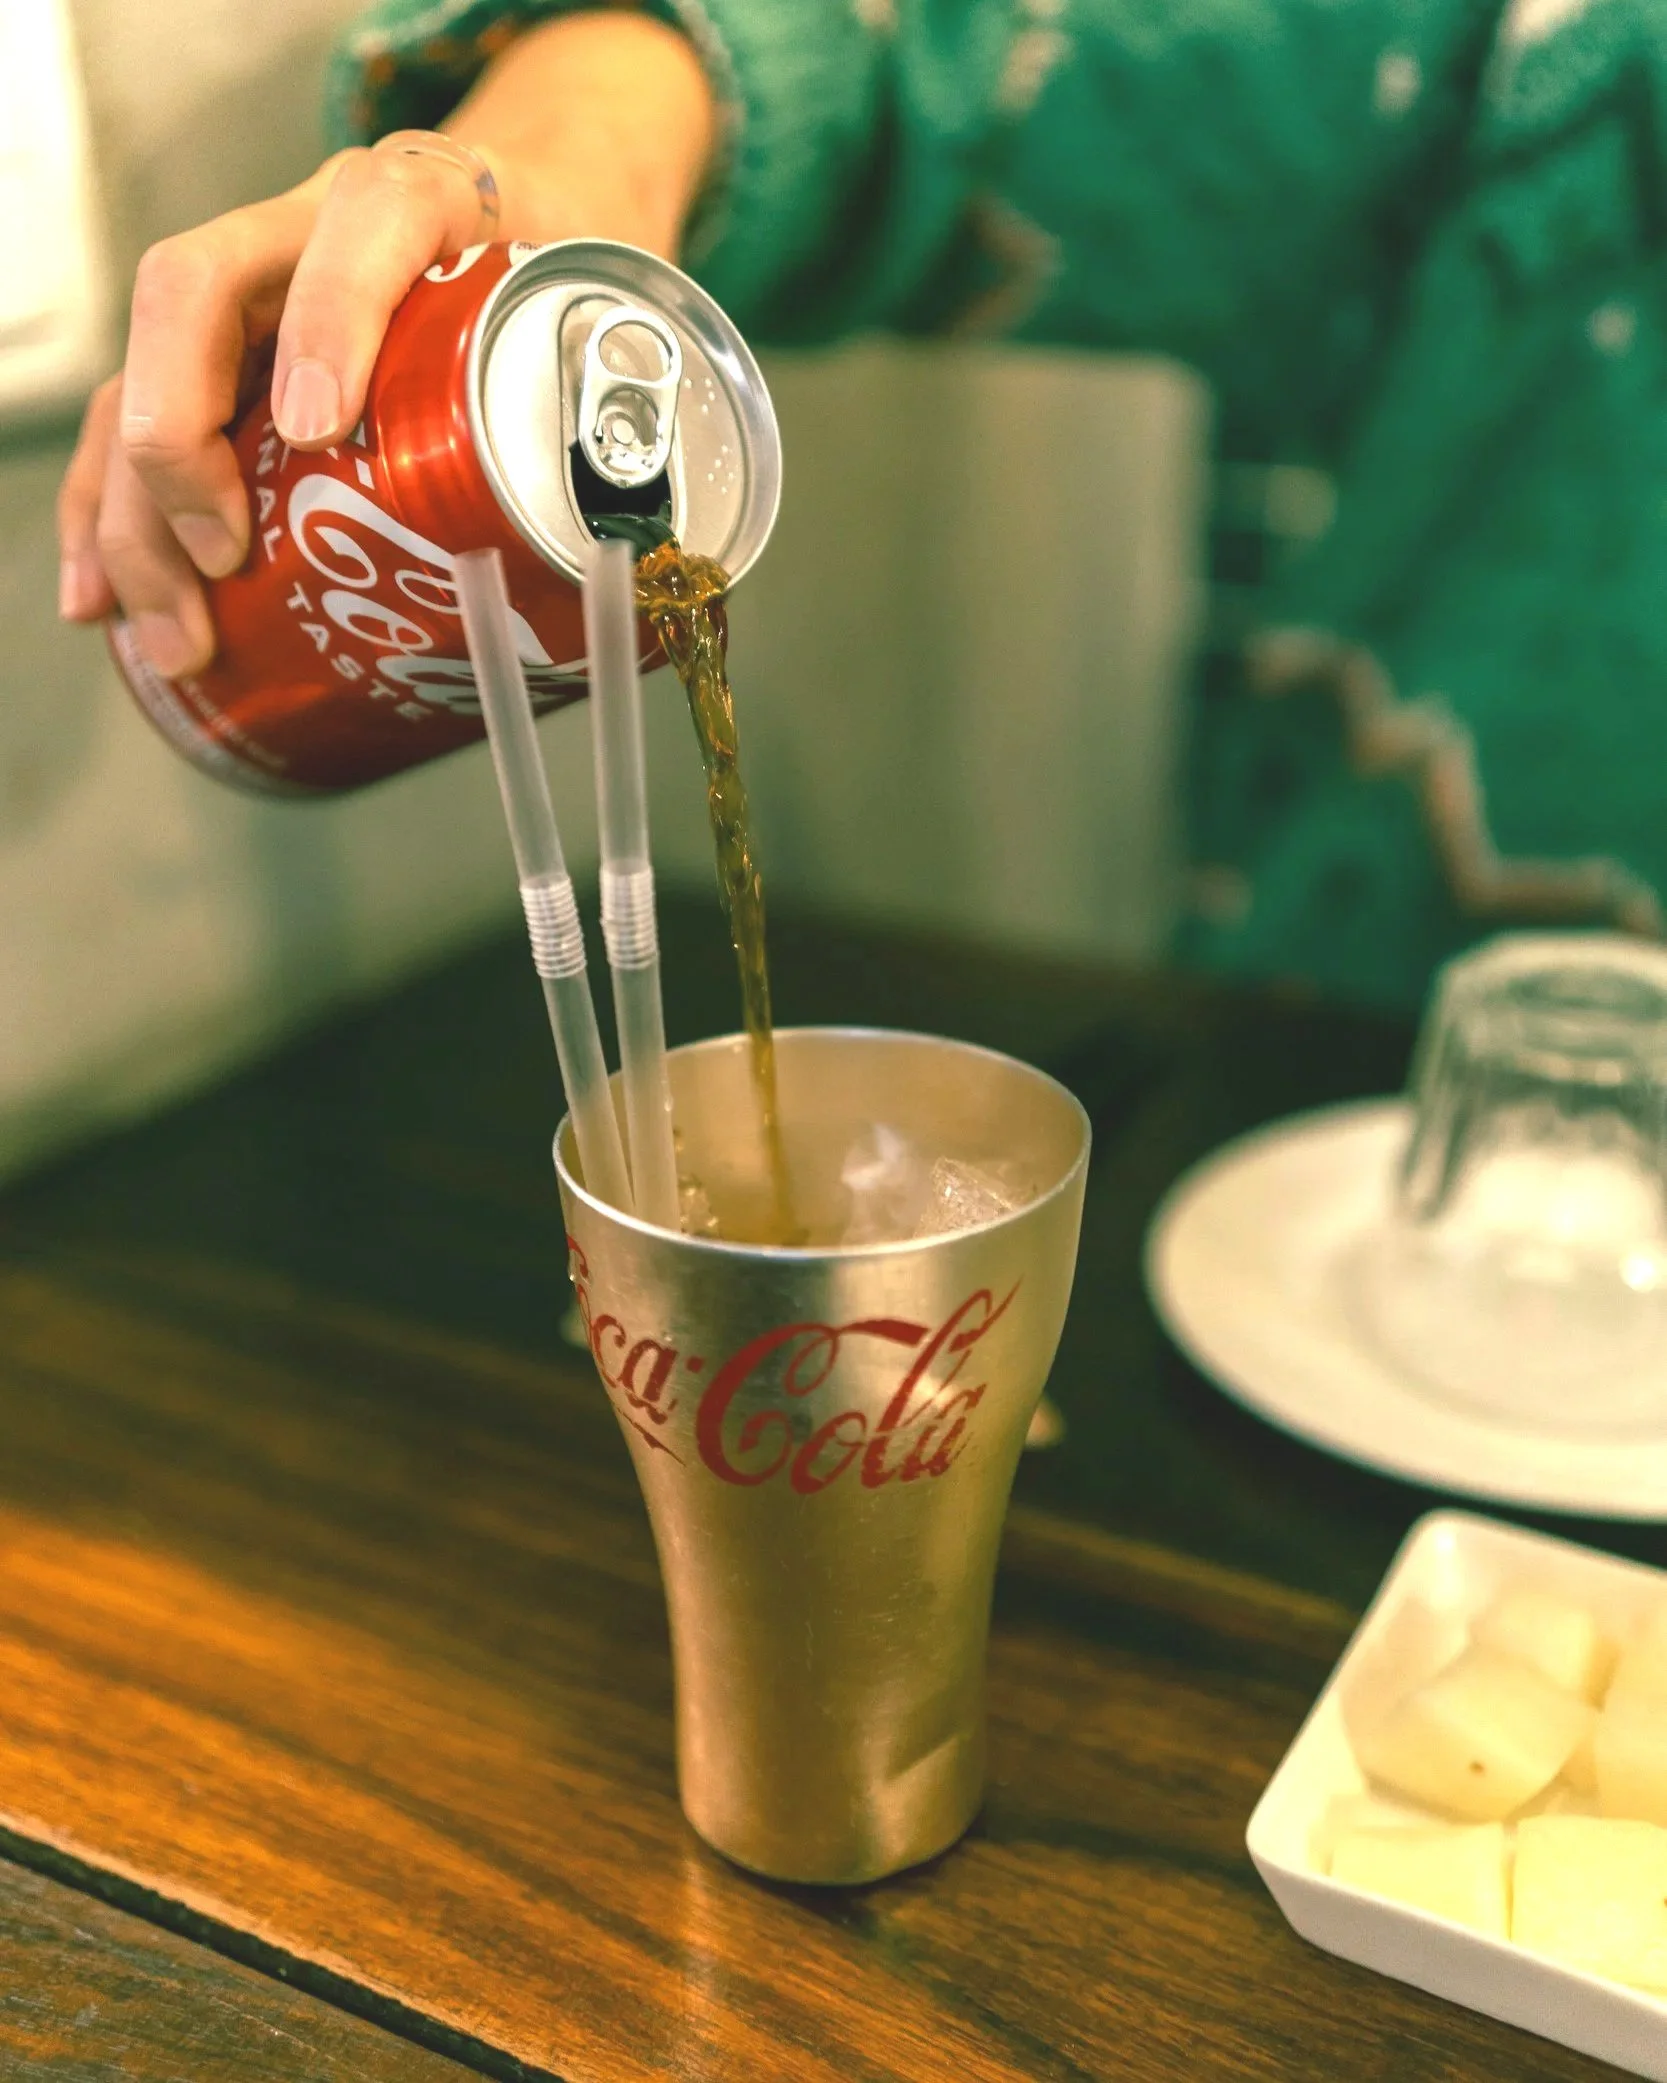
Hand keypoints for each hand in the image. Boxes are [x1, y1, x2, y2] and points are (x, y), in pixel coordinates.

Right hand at [57, 10, 715, 678]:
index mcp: (422, 200)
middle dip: (182, 444)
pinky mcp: (222, 360)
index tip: (318, 431)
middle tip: (224, 567)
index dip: (330, 323)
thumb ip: (617, 394)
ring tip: (165, 632)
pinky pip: (133, 423)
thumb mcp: (607, 309)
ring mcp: (249, 291)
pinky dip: (109, 517)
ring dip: (132, 513)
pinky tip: (101, 603)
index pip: (364, 229)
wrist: (534, 200)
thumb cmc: (564, 268)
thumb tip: (640, 539)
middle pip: (198, 299)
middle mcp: (306, 227)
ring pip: (146, 372)